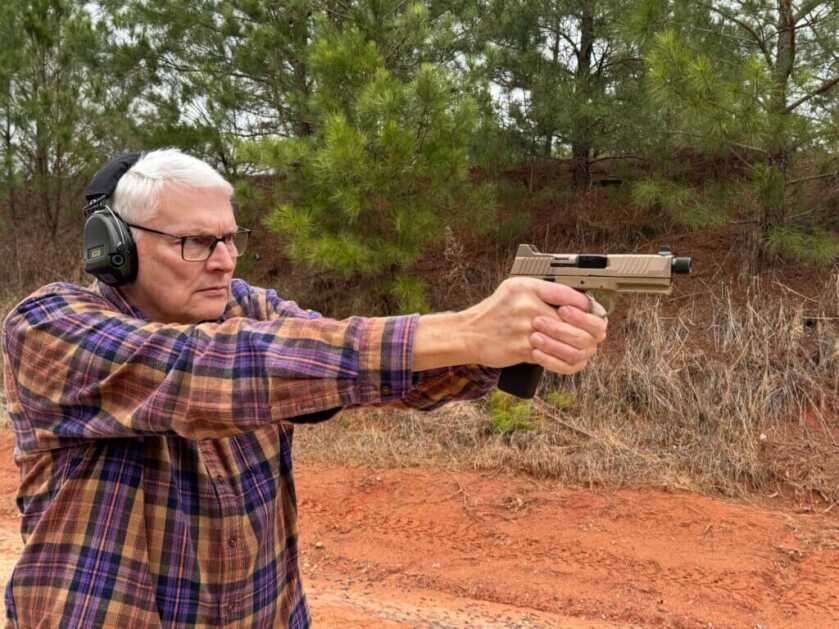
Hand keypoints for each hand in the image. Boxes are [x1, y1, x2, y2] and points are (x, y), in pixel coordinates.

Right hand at [460, 277, 606, 373]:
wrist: (468, 333)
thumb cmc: (495, 312)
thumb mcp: (516, 288)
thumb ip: (545, 290)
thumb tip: (580, 302)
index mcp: (530, 287)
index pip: (573, 296)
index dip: (589, 309)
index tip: (593, 315)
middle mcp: (529, 306)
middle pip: (576, 322)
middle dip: (590, 332)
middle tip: (593, 337)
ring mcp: (526, 330)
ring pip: (570, 343)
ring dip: (579, 349)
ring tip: (579, 348)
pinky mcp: (523, 350)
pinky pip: (555, 360)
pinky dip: (564, 362)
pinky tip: (565, 358)